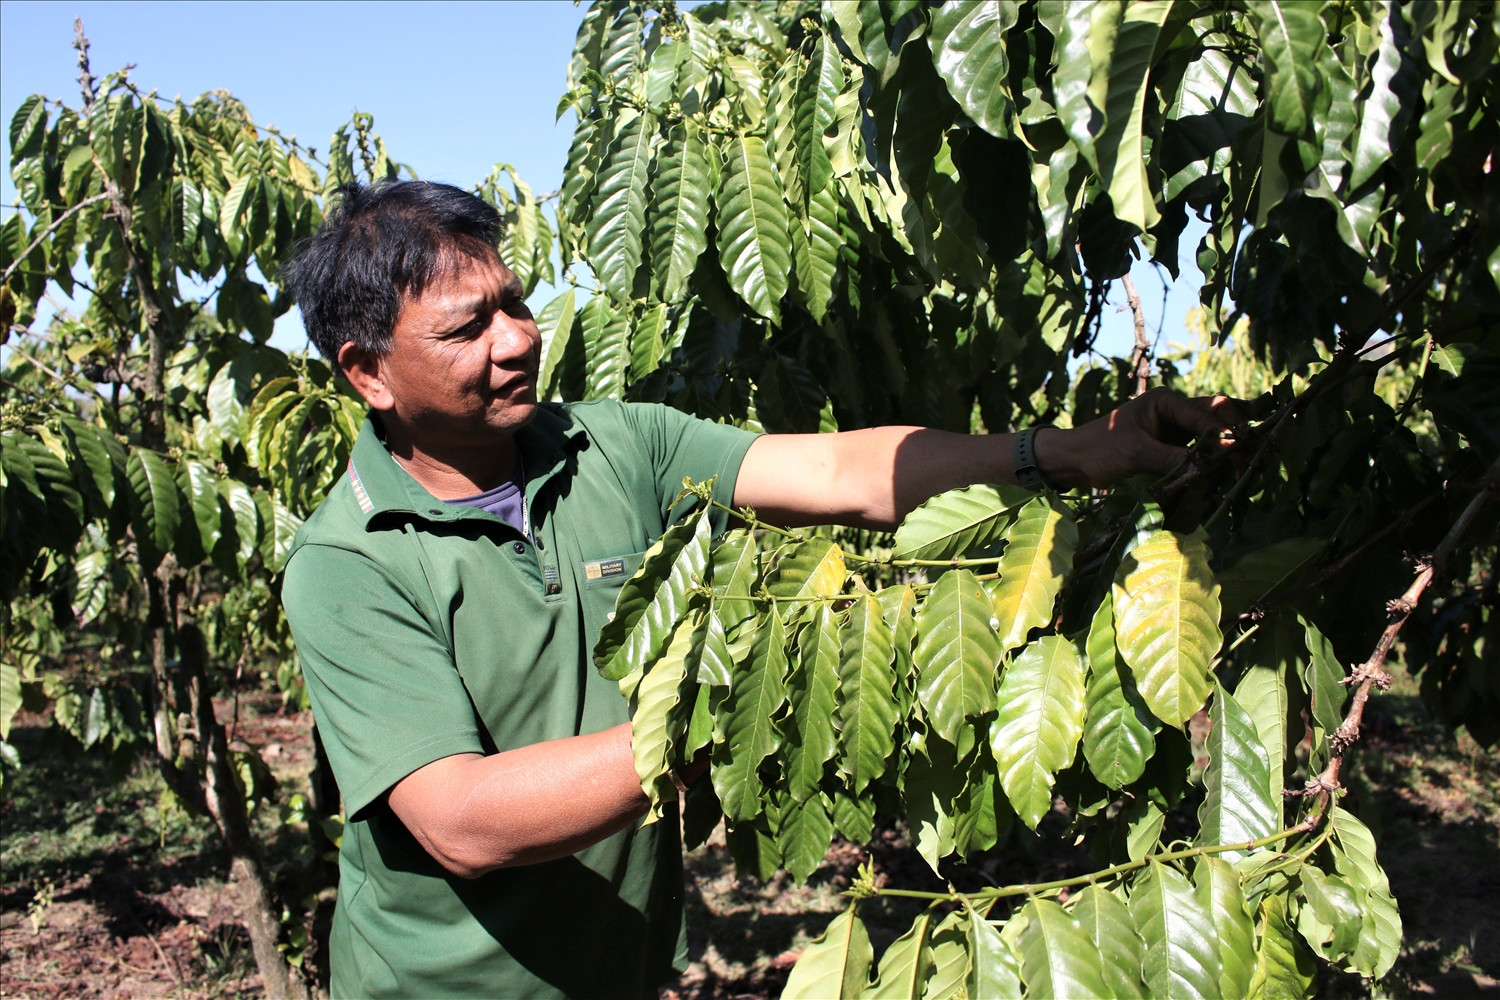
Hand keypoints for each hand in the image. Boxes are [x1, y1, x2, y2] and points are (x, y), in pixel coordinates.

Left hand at [1035, 388, 1246, 489]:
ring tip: (1240, 466)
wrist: (1075, 461)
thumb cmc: (1100, 449)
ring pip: (1211, 435)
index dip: (1223, 433)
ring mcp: (1175, 429)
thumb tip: (1210, 463)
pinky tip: (1223, 472)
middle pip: (1216, 417)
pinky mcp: (1172, 447)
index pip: (1205, 414)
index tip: (1238, 450)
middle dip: (1232, 434)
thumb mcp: (1137, 453)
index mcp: (1165, 400)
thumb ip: (1173, 457)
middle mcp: (1175, 410)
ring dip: (1225, 449)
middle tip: (1247, 455)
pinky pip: (1199, 451)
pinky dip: (1212, 460)